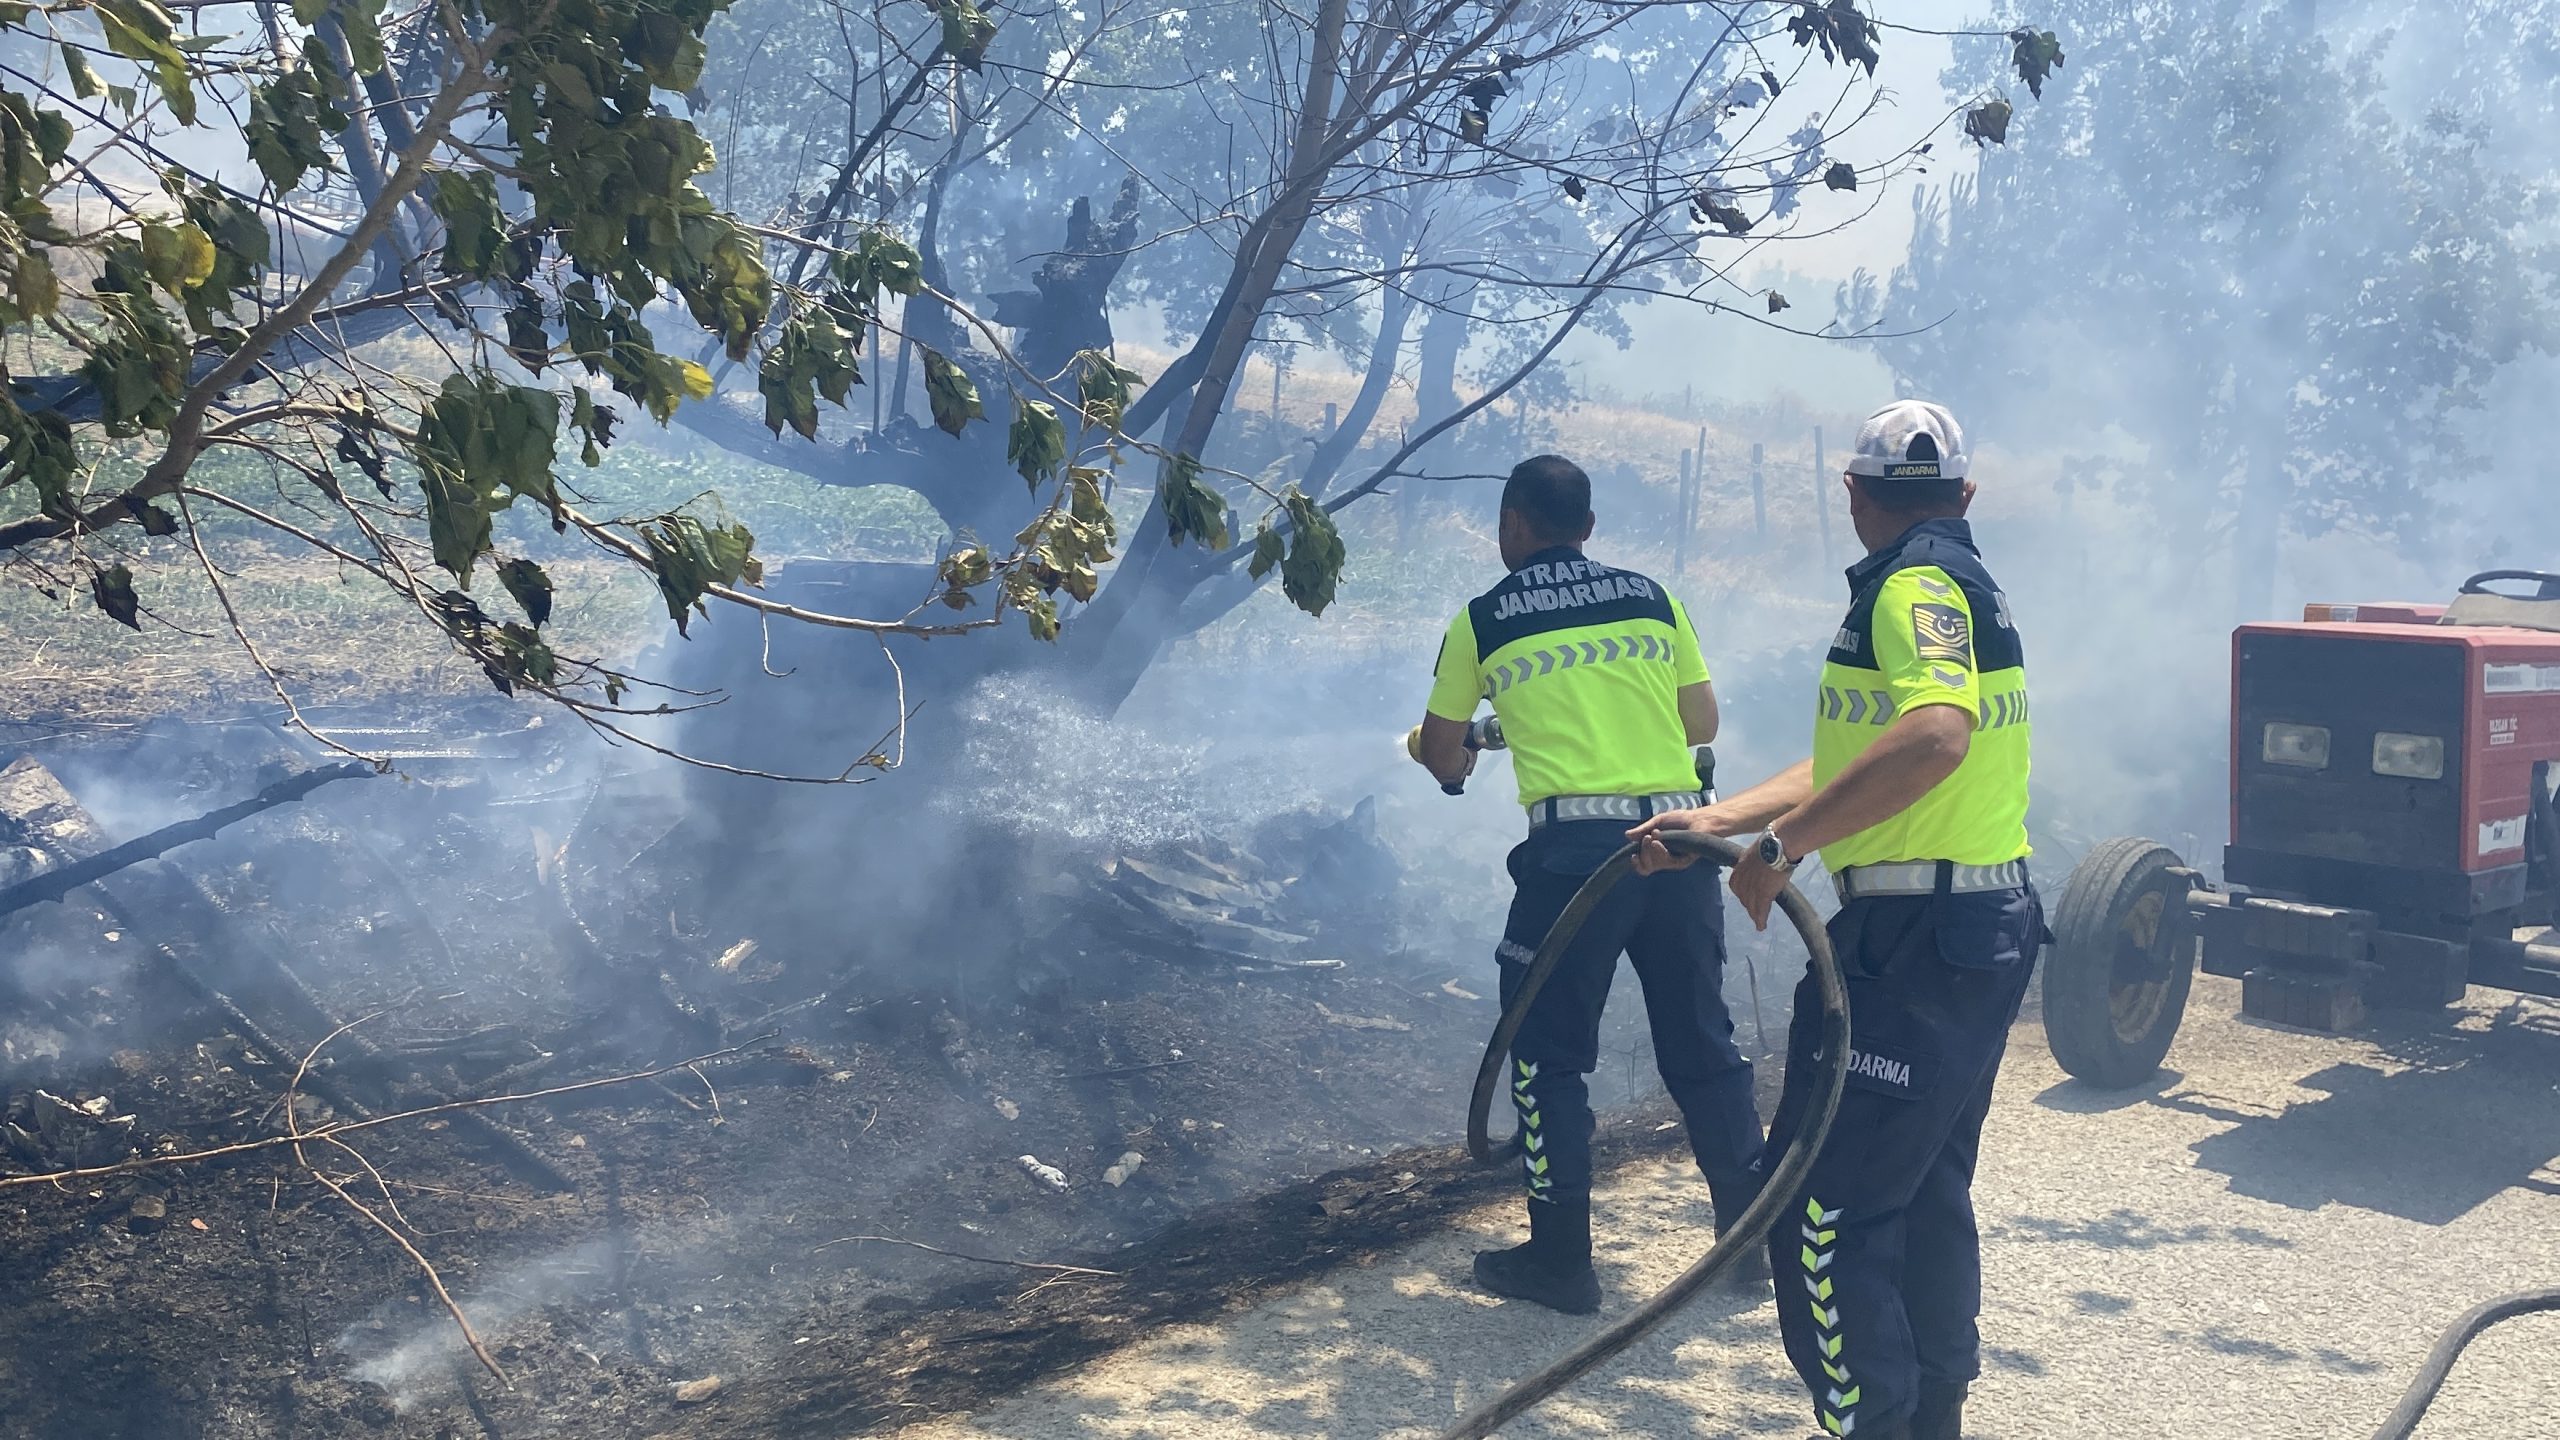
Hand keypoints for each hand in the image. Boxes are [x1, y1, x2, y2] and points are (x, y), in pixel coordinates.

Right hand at [1626, 804, 1749, 874]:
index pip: (1643, 864)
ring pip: (1653, 866)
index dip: (1636, 863)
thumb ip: (1643, 829)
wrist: (1700, 819)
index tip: (1632, 855)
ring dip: (1649, 852)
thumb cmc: (1682, 819)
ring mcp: (1672, 862)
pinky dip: (1659, 851)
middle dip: (1642, 853)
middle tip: (1646, 838)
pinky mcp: (1682, 862)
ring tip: (1652, 837)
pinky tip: (1658, 841)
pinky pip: (1665, 863)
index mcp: (1657, 851)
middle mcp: (1664, 859)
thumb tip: (1627, 836)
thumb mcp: (1658, 822)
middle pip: (1646, 867)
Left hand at [1728, 847, 1791, 931]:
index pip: (1737, 888)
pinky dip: (1761, 920)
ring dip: (1755, 915)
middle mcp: (1742, 882)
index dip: (1744, 894)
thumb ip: (1756, 862)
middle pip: (1744, 899)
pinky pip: (1761, 911)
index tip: (1749, 898)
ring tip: (1758, 922)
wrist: (1777, 845)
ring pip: (1752, 907)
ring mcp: (1751, 889)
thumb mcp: (1756, 852)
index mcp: (1738, 870)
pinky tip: (1761, 927)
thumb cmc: (1771, 844)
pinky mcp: (1763, 895)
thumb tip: (1764, 860)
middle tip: (1756, 910)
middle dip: (1750, 904)